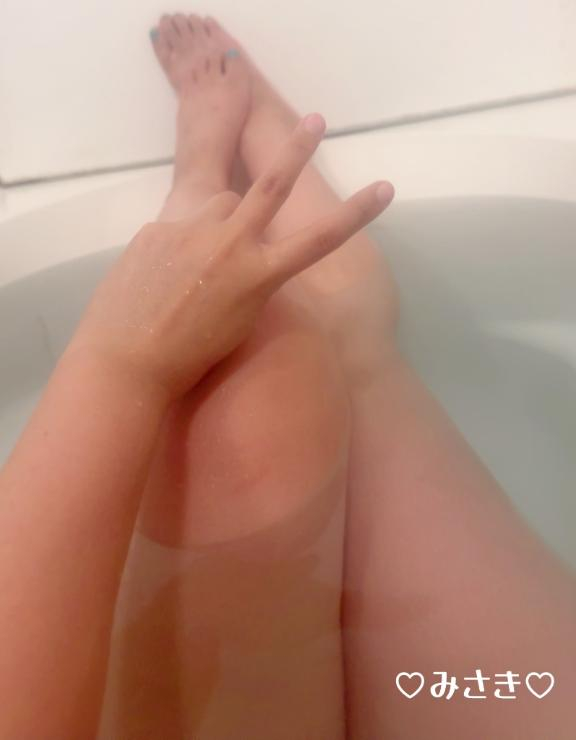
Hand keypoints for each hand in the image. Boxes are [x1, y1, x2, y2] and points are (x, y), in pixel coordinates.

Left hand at [69, 114, 392, 398]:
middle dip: (297, 150)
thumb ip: (251, 277)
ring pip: (218, 202)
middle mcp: (231, 243)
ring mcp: (191, 230)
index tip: (385, 187)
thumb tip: (247, 249)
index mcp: (258, 274)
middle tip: (317, 120)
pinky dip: (180, 242)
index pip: (320, 239)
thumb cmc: (192, 356)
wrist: (129, 360)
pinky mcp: (157, 229)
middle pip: (271, 185)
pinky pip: (179, 225)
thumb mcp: (239, 319)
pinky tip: (164, 273)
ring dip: (220, 218)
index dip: (357, 213)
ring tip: (200, 254)